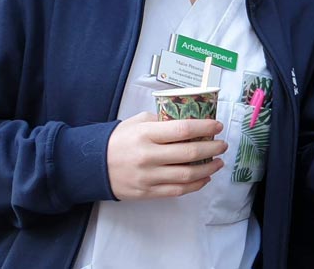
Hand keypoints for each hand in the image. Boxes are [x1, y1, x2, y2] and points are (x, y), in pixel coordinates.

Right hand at [107, 112, 227, 200]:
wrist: (92, 166)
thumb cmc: (117, 140)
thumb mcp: (137, 122)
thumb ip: (161, 120)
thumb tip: (188, 120)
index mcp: (146, 134)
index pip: (183, 129)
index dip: (205, 127)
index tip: (218, 125)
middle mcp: (148, 156)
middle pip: (189, 153)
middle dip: (212, 148)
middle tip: (222, 144)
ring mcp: (148, 177)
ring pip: (187, 174)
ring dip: (208, 167)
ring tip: (218, 161)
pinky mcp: (147, 192)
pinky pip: (178, 190)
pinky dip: (196, 184)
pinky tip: (205, 177)